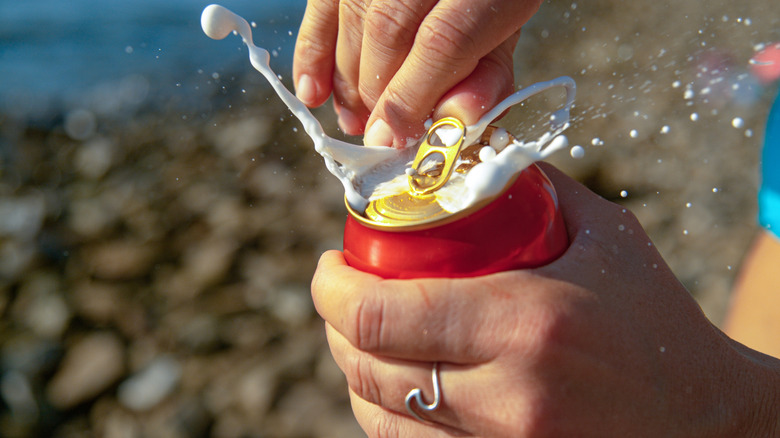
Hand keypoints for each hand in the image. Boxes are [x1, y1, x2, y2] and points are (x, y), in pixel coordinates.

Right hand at [293, 0, 541, 147]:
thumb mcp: (509, 31)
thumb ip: (487, 76)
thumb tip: (451, 122)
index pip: (441, 41)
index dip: (412, 99)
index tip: (395, 140)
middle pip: (388, 31)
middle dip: (377, 95)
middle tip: (377, 135)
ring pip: (354, 20)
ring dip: (348, 83)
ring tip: (355, 119)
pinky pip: (323, 4)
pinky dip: (312, 51)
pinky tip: (313, 91)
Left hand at [311, 163, 779, 436]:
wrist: (701, 416)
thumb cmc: (652, 321)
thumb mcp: (606, 236)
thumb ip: (535, 187)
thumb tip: (472, 156)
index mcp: (524, 323)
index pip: (382, 314)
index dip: (332, 290)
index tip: (329, 266)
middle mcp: (505, 395)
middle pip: (367, 366)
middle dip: (334, 325)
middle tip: (340, 293)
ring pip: (377, 413)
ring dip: (353, 368)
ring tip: (360, 334)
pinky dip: (382, 411)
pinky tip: (389, 382)